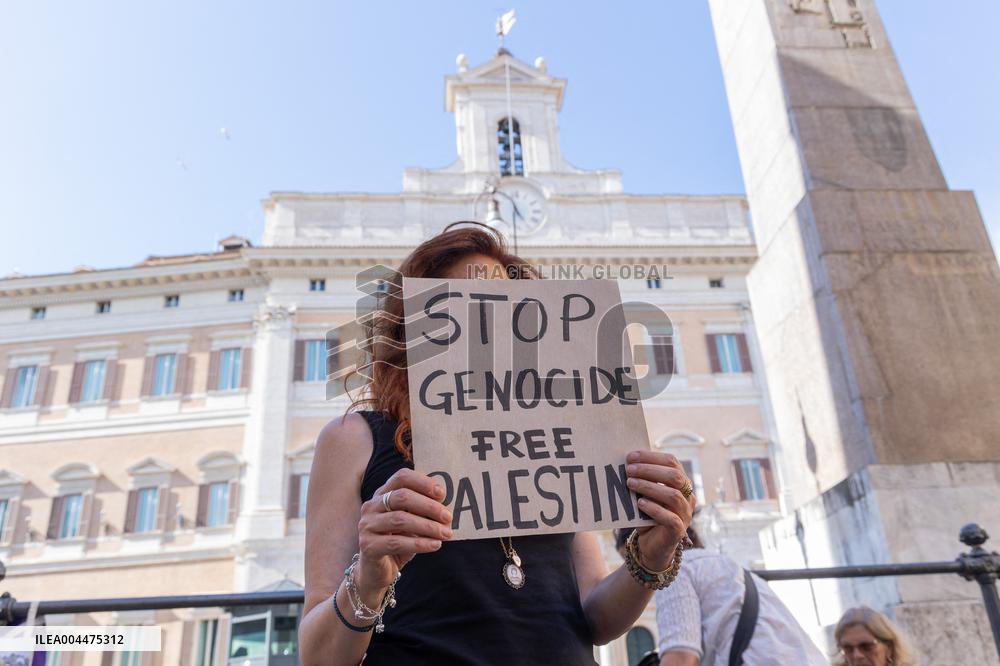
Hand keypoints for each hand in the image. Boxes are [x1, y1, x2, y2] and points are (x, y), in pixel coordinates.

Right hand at [355, 468, 452, 598]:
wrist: (377, 572)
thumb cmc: (398, 542)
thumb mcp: (413, 523)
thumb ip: (425, 513)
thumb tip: (447, 511)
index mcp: (383, 494)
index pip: (402, 477)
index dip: (423, 482)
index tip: (442, 494)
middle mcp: (371, 506)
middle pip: (402, 497)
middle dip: (429, 506)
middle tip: (448, 517)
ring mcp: (367, 525)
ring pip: (400, 519)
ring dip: (428, 526)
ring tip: (446, 534)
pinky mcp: (367, 545)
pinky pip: (397, 542)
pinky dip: (420, 543)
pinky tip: (435, 545)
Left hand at [625, 450, 695, 570]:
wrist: (650, 546)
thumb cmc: (646, 515)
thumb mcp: (643, 494)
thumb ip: (641, 479)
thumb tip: (626, 462)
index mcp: (681, 483)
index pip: (672, 462)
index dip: (651, 457)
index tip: (630, 456)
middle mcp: (687, 497)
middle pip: (675, 476)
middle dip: (650, 470)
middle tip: (628, 469)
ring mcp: (685, 514)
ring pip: (674, 496)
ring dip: (650, 487)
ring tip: (630, 483)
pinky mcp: (679, 531)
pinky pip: (671, 518)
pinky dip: (655, 509)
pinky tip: (640, 504)